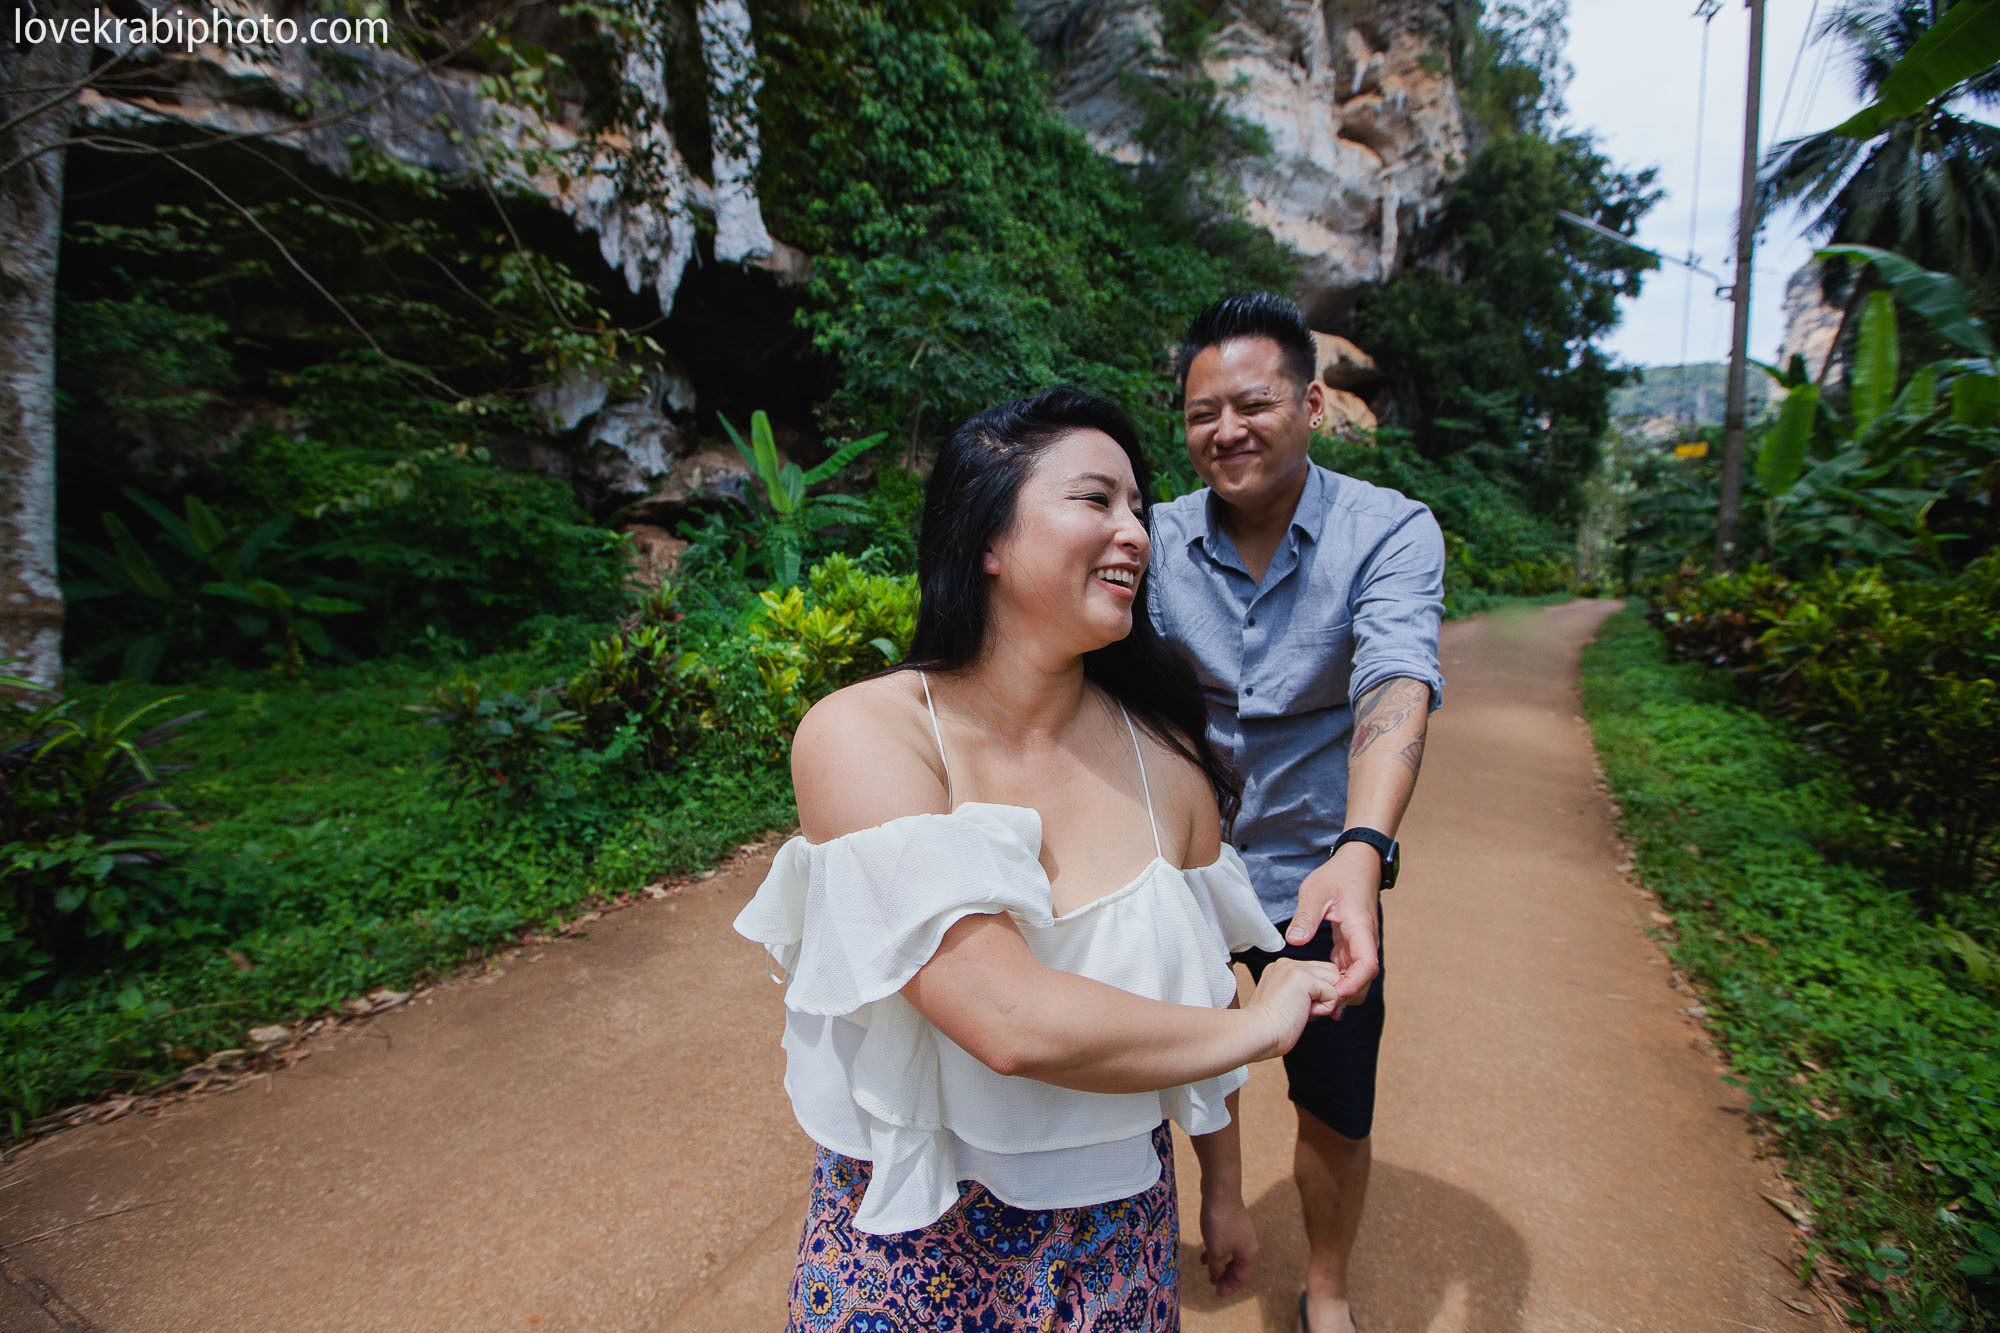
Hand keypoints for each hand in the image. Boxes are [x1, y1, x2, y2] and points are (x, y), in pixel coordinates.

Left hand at [1198, 1192, 1257, 1295]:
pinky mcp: (1231, 1221)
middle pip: (1238, 1266)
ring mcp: (1240, 1231)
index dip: (1229, 1287)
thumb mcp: (1216, 1250)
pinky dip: (1216, 1250)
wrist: (1220, 1190)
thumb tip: (1217, 1276)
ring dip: (1219, 1263)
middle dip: (1225, 1276)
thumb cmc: (1220, 1222)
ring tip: (1206, 1271)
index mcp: (1248, 1253)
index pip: (1241, 1277)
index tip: (1217, 1294)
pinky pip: (1225, 1242)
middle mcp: (1248, 1243)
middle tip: (1212, 1284)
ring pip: (1230, 1254)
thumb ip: (1217, 1266)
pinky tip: (1204, 1251)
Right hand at [1243, 957, 1344, 1057]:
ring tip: (1303, 1012)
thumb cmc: (1271, 1028)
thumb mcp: (1289, 1003)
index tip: (1304, 1010)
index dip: (1320, 993)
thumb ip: (1307, 994)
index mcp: (1281, 968)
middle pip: (1330, 973)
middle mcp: (1288, 963)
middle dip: (1328, 995)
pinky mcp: (1303, 978)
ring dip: (1326, 1001)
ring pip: (1335, 980)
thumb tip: (1335, 996)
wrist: (1257, 1034)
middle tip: (1307, 1013)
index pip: (1319, 972)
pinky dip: (1325, 1009)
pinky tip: (1303, 1013)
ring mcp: (1295, 968)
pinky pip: (1334, 993)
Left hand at [1286, 851, 1380, 1015]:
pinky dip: (1338, 981)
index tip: (1334, 995)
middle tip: (1321, 1010)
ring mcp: (1360, 943)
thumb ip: (1306, 917)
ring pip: (1357, 976)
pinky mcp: (1351, 943)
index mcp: (1360, 929)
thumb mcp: (1315, 891)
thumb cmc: (1339, 874)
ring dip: (1342, 991)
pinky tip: (1321, 991)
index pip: (1367, 965)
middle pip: (1364, 978)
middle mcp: (1365, 940)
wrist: (1358, 863)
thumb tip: (1295, 942)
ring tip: (1319, 1008)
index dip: (1353, 984)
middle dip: (1347, 996)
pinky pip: (1348, 968)